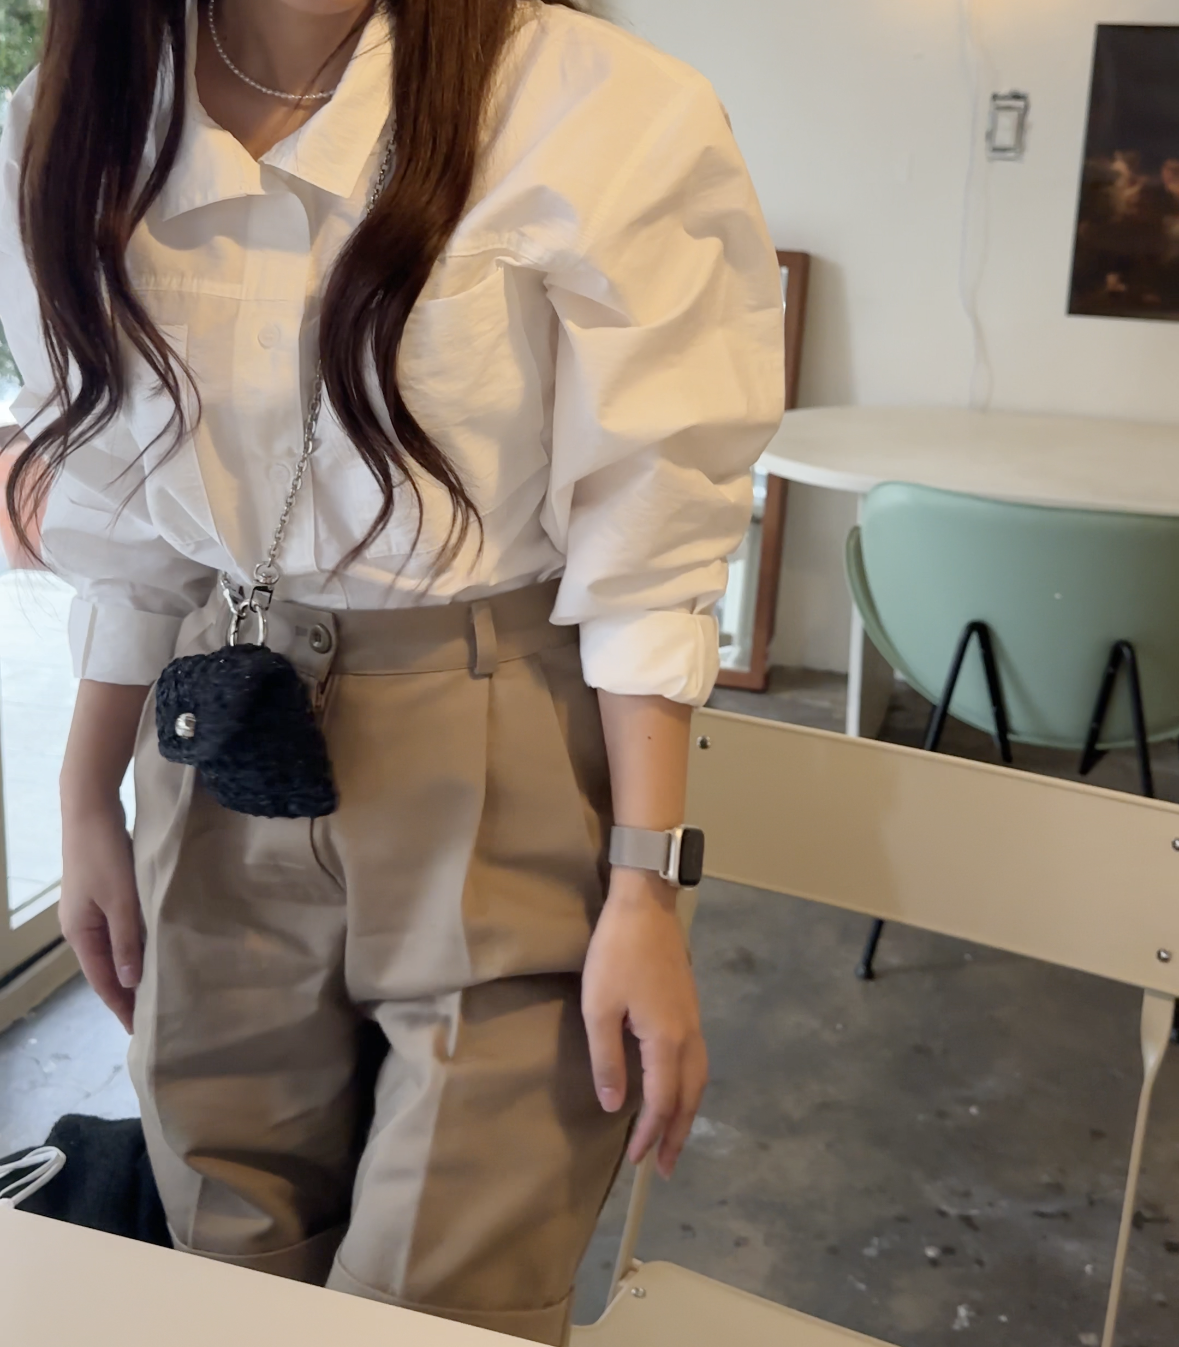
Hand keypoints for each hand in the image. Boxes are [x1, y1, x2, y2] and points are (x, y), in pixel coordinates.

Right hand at [59, 799, 141, 1032]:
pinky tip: (150, 948)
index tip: (138, 1029)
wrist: (91, 811)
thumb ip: (126, 942)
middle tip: (152, 1014)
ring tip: (155, 987)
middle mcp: (80, 926)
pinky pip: (117, 930)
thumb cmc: (104, 856)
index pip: (102, 981)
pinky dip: (132, 944)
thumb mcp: (119, 902)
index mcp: (79, 933)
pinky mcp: (102, 894)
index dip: (120, 1006)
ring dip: (131, 968)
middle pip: (106, 968)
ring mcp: (89, 910)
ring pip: (113, 949)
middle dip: (125, 992)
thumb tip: (129, 983)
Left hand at [581, 868, 707, 1178]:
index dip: (650, 1134)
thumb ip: (607, 1059)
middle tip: (665, 1168)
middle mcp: (688, 1036)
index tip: (636, 1160)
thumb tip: (616, 1106)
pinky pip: (698, 1061)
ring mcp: (693, 1020)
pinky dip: (690, 1087)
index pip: (663, 1101)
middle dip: (678, 1136)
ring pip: (699, 1079)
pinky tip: (677, 1088)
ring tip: (675, 1138)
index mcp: (666, 1040)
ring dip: (688, 1113)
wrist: (645, 906)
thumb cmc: (616, 954)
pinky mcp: (689, 1007)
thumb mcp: (599, 1007)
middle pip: (689, 1097)